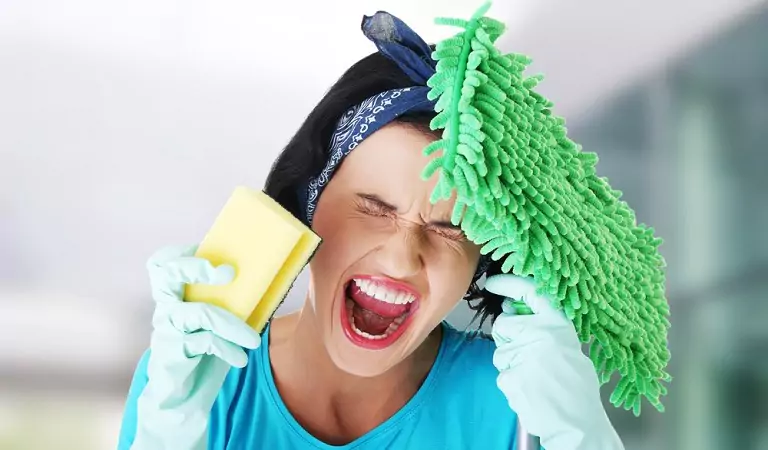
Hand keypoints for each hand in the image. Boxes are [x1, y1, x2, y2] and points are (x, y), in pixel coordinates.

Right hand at [131, 245, 260, 449]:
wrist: (183, 395)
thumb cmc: (206, 349)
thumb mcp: (218, 320)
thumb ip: (232, 300)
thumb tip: (272, 277)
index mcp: (175, 293)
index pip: (163, 263)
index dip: (181, 252)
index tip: (206, 247)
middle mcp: (166, 306)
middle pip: (167, 273)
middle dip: (197, 267)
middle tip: (229, 272)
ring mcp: (167, 328)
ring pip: (198, 313)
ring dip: (232, 324)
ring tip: (254, 339)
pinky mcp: (172, 351)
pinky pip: (203, 343)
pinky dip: (227, 348)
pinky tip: (241, 358)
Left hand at [486, 274, 623, 449]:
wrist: (578, 424)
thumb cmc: (576, 388)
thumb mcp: (570, 346)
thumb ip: (544, 327)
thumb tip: (513, 311)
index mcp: (558, 324)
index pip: (528, 291)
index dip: (507, 283)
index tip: (492, 282)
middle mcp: (540, 334)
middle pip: (503, 324)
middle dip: (507, 338)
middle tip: (526, 355)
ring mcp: (524, 355)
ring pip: (499, 351)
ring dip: (510, 363)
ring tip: (534, 377)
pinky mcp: (511, 377)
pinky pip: (501, 375)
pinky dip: (511, 384)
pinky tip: (530, 391)